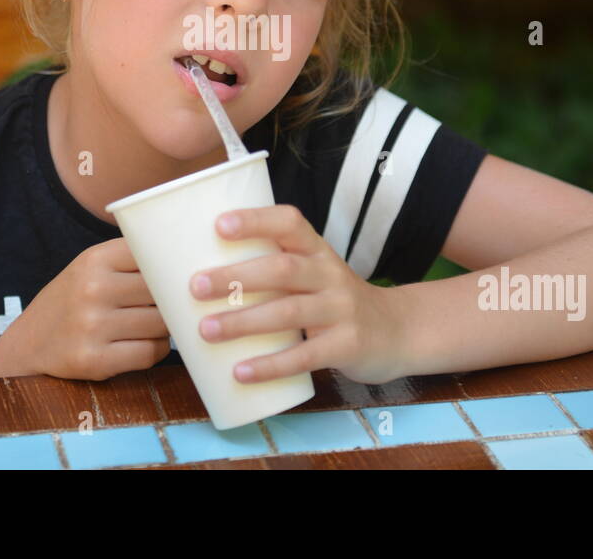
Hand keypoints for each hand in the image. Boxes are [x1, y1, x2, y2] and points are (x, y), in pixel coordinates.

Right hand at [0, 237, 170, 380]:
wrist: (27, 346)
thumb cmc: (73, 302)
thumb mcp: (91, 268)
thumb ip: (132, 261)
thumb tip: (191, 263)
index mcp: (95, 259)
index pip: (155, 254)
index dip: (172, 267)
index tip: (180, 275)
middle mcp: (92, 288)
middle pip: (162, 291)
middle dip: (171, 301)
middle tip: (169, 306)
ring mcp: (91, 325)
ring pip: (161, 323)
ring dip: (165, 328)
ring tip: (152, 326)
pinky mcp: (93, 360)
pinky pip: (150, 353)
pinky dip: (154, 351)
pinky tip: (141, 345)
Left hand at [190, 204, 407, 384]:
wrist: (397, 331)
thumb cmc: (335, 300)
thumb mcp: (314, 273)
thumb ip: (273, 268)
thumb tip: (201, 274)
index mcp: (317, 250)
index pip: (289, 222)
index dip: (256, 220)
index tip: (218, 225)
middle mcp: (330, 274)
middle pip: (282, 269)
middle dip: (236, 277)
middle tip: (195, 286)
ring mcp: (341, 310)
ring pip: (289, 312)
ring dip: (243, 322)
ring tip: (205, 330)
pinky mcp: (347, 346)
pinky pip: (305, 356)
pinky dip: (270, 365)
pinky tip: (240, 372)